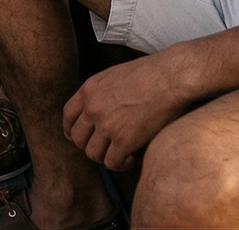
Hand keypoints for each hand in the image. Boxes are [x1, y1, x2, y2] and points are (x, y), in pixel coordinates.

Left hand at [62, 49, 201, 170]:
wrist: (170, 77)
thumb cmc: (149, 73)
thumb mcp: (113, 76)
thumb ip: (100, 93)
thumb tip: (97, 110)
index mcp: (89, 90)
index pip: (68, 116)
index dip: (71, 131)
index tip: (81, 138)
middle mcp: (93, 108)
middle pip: (78, 139)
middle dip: (90, 146)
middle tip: (106, 147)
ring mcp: (107, 125)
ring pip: (93, 154)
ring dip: (105, 157)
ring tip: (120, 154)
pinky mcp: (124, 140)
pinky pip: (112, 162)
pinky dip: (120, 164)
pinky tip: (131, 158)